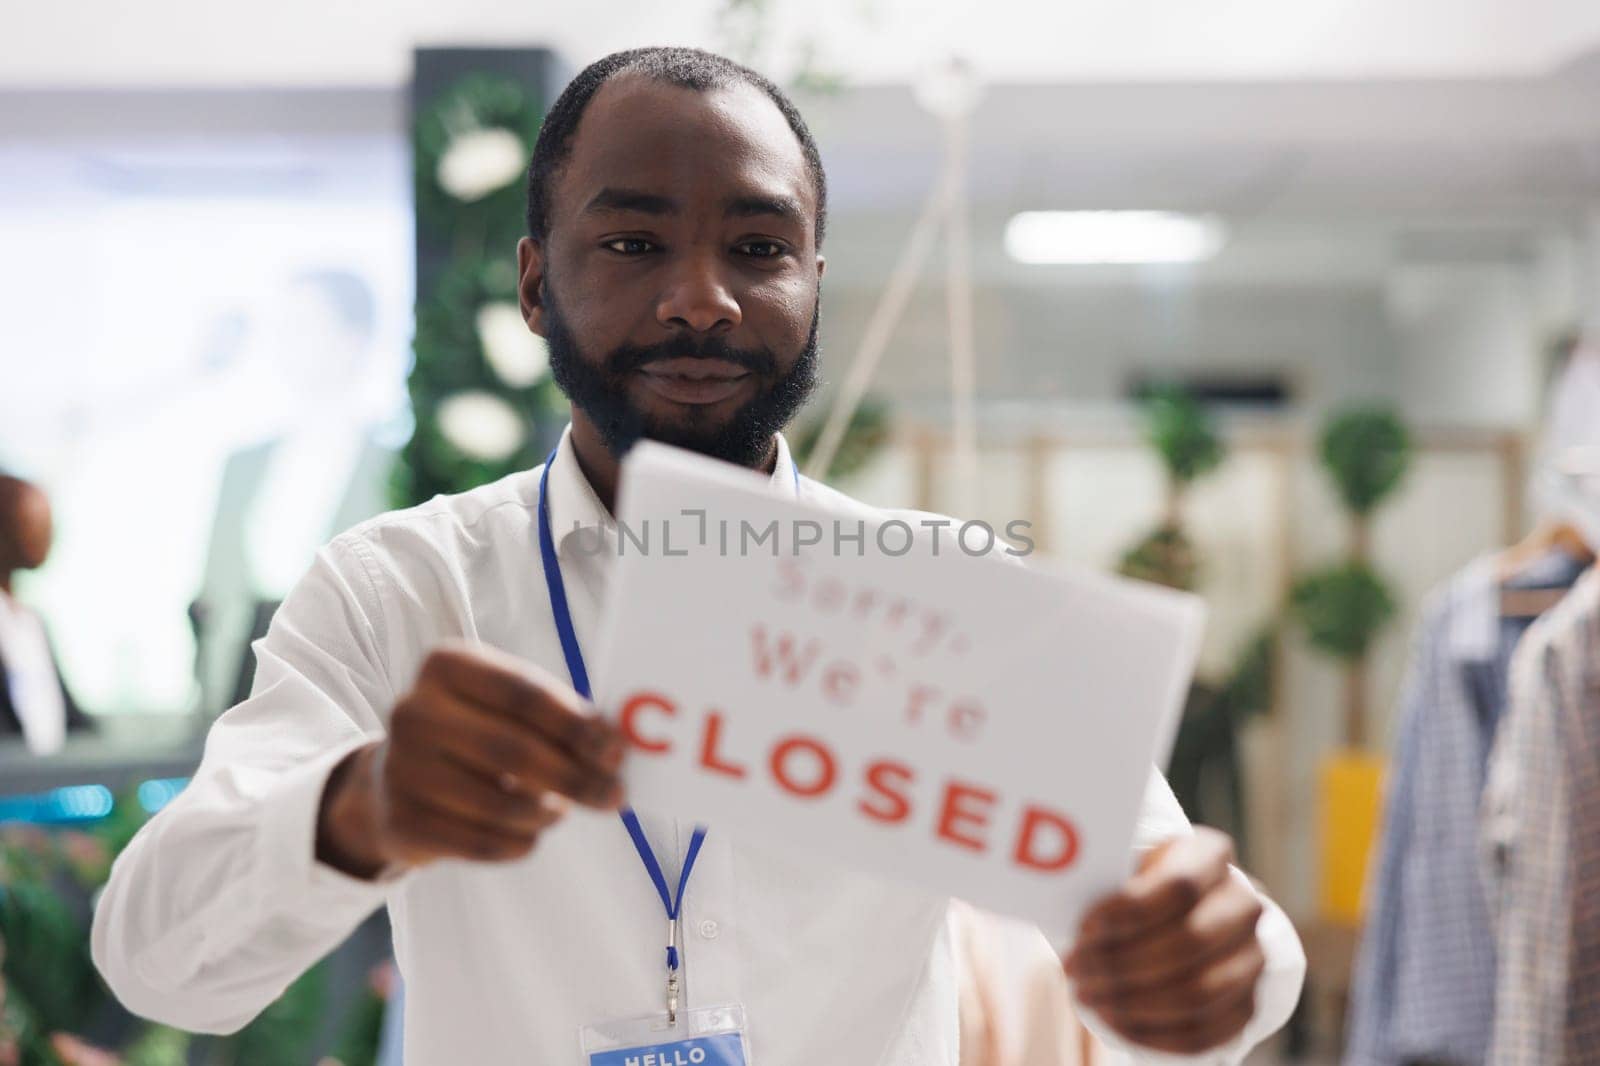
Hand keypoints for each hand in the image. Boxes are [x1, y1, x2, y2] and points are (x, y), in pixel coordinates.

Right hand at [316, 643, 624, 877]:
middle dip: (575, 778)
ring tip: (559, 812)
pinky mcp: (401, 821)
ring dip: (547, 815)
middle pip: (513, 750)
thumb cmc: (474, 734)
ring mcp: (400, 768)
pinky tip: (529, 836)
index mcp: (446, 665)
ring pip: (500, 803)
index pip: (524, 694)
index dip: (576, 726)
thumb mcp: (507, 708)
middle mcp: (414, 711)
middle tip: (614, 796)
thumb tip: (614, 742)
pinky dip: (519, 844)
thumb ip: (558, 717)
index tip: (617, 752)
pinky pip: (481, 842)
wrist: (394, 782)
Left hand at [1063, 827, 1264, 1054]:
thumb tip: (1055, 886)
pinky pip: (1202, 1033)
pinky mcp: (1245, 1004)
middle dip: (1122, 963)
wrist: (1178, 915)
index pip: (1179, 885)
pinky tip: (1114, 1021)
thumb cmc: (1133, 884)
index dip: (1129, 912)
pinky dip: (1152, 1034)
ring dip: (1132, 1002)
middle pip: (1189, 943)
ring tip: (1086, 995)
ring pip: (1197, 993)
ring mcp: (1251, 957)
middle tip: (1074, 969)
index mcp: (1210, 855)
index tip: (1083, 929)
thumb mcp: (1122, 864)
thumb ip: (1101, 874)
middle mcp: (1242, 904)